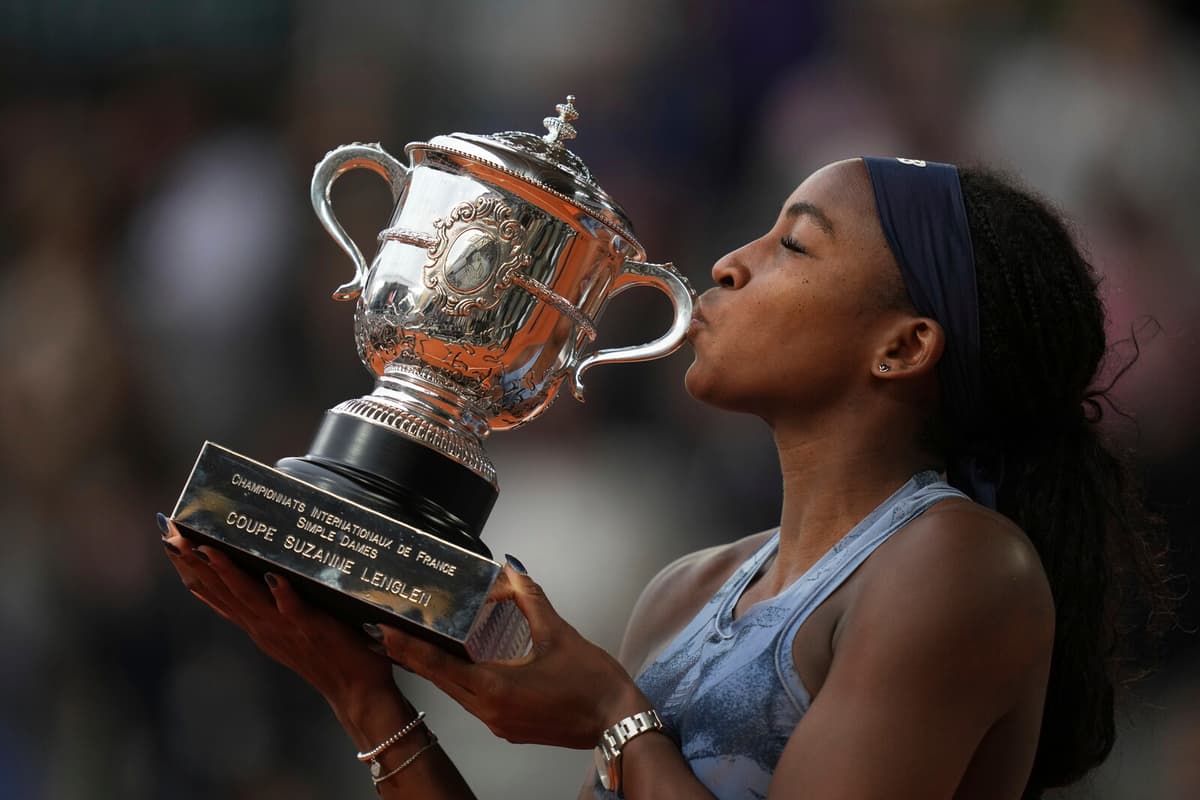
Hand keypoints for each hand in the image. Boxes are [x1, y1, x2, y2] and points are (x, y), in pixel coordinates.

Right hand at [158, 514, 396, 713]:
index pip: (216, 593)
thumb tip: (265, 572)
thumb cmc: (328, 655)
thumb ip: (273, 605)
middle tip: (171, 535)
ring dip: (228, 574)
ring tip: (208, 548)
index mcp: (257, 624)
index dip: (192, 567)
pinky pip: (295, 611)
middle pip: (222, 591)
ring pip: (249, 598)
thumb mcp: (289, 629)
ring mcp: (285, 629)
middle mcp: (263, 626)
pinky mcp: (313, 630)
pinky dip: (284, 596)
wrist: (355, 692)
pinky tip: (275, 577)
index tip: (170, 540)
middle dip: (195, 563)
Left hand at [369, 560, 648, 748]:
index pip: (440, 666)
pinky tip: (460, 666)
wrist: (617, 722)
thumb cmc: (592, 682)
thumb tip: (512, 571)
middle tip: (390, 633)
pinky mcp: (509, 728)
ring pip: (457, 693)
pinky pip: (474, 702)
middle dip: (414, 657)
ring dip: (437, 671)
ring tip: (417, 646)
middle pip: (441, 682)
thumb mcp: (559, 633)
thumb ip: (530, 599)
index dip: (409, 649)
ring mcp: (498, 724)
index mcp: (495, 688)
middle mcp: (489, 711)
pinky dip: (461, 682)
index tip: (385, 633)